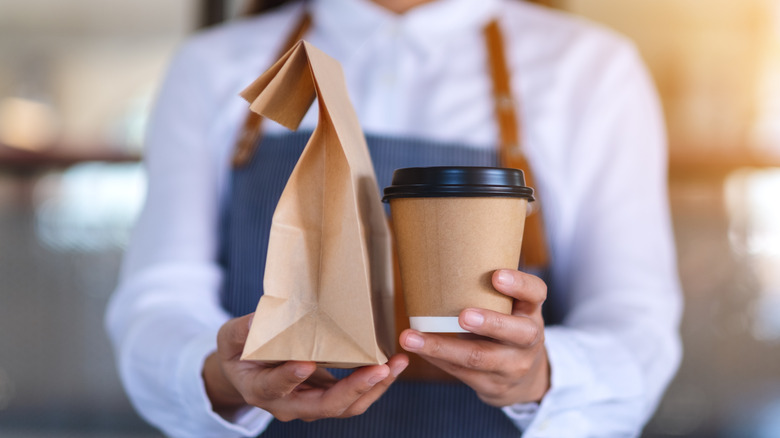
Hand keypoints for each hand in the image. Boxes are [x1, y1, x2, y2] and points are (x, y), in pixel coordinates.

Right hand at [204, 313, 408, 421]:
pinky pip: (354, 398)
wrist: (247, 373)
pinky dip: (375, 383)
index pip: (275, 388)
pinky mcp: (327, 397)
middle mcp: (287, 405)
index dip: (289, 378)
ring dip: (374, 388)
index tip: (305, 363)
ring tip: (396, 365)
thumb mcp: (231, 337)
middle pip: (323, 406)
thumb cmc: (239, 352)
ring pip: (345, 407)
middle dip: (353, 389)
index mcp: (259, 389)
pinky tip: (393, 364)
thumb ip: (243, 330)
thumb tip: (259, 317)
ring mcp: (309, 405)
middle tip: (379, 369)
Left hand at [399, 269, 548, 406]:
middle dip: (489, 323)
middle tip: (463, 315)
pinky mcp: (493, 384)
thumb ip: (490, 291)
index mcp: (531, 310)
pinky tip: (417, 348)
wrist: (523, 376)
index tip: (497, 275)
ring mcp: (513, 365)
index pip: (535, 293)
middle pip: (516, 332)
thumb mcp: (511, 308)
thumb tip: (441, 257)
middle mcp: (529, 339)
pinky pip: (461, 372)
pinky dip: (436, 358)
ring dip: (442, 347)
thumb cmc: (507, 326)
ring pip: (479, 358)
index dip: (519, 284)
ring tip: (411, 337)